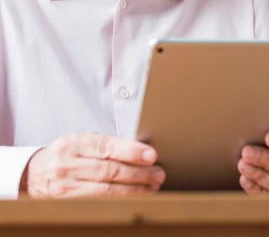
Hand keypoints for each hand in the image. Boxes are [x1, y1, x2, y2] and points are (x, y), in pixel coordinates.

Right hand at [21, 132, 165, 197]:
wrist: (34, 173)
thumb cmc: (67, 153)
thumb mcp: (82, 141)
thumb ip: (106, 144)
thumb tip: (139, 149)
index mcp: (74, 143)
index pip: (106, 147)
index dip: (131, 151)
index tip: (151, 155)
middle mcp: (68, 164)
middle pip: (109, 170)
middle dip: (138, 173)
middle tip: (158, 173)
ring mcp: (66, 186)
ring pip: (105, 190)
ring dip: (133, 189)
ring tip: (152, 186)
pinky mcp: (67, 203)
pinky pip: (97, 203)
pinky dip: (119, 201)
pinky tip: (134, 197)